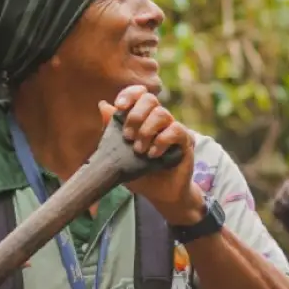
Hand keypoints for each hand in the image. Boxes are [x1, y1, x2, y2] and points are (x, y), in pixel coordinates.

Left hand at [98, 86, 203, 225]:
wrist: (161, 194)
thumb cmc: (140, 175)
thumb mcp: (120, 155)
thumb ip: (111, 132)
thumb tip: (103, 105)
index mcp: (143, 118)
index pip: (139, 94)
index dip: (130, 94)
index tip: (120, 106)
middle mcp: (159, 120)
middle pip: (150, 99)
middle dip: (136, 116)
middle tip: (128, 137)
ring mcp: (173, 129)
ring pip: (162, 114)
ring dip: (147, 131)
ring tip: (139, 150)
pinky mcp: (186, 141)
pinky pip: (175, 130)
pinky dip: (162, 141)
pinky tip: (153, 155)